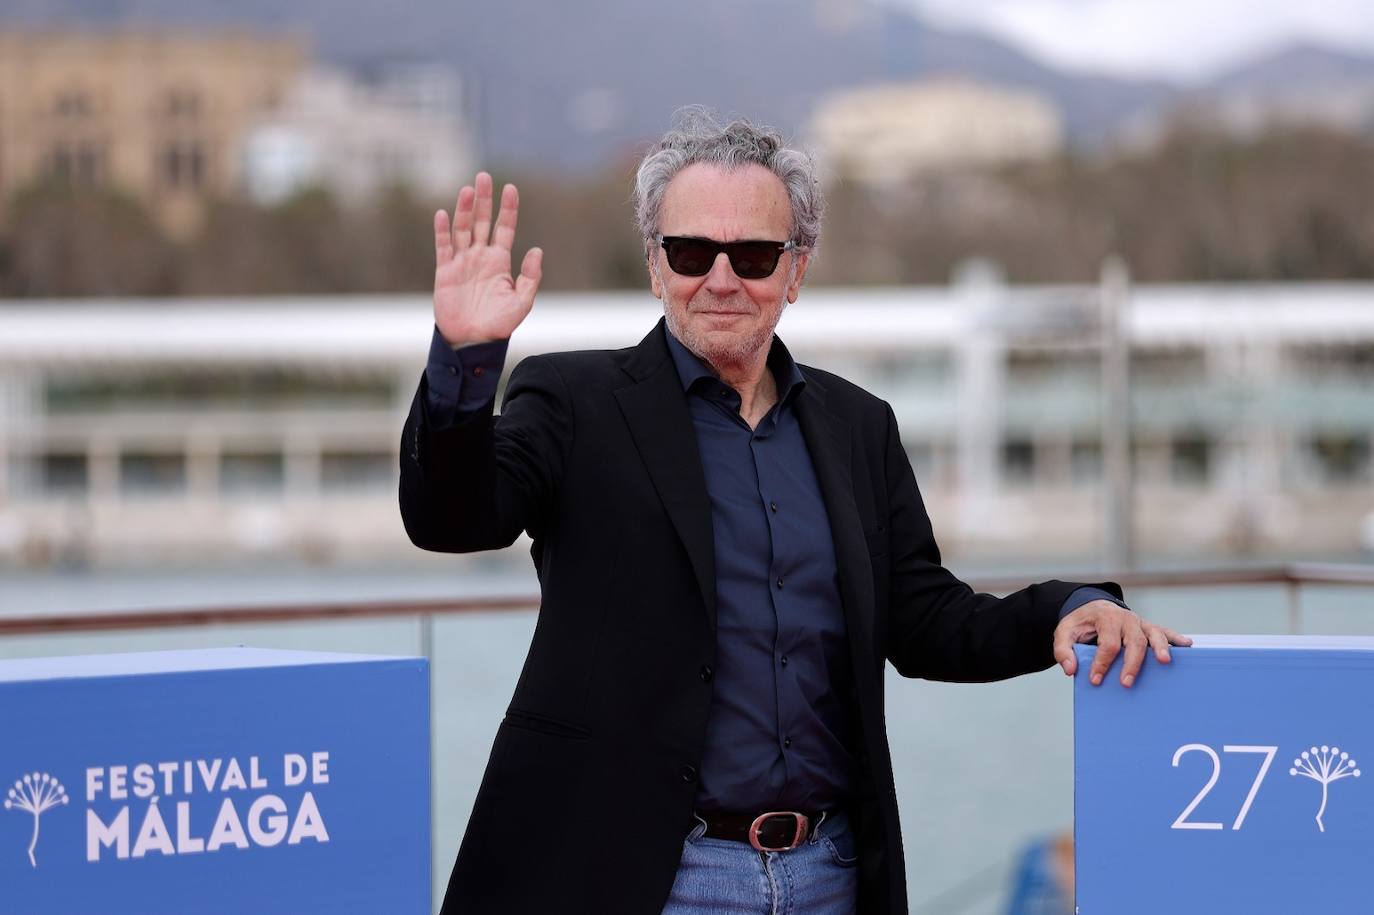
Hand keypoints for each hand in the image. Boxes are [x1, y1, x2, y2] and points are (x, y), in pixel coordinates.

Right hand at [433, 172, 542, 347]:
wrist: (473, 342)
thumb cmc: (499, 324)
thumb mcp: (521, 302)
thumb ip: (530, 277)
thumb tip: (536, 250)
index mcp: (500, 261)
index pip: (505, 228)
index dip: (508, 209)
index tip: (511, 188)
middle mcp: (480, 257)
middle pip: (482, 222)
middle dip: (484, 200)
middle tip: (485, 176)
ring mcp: (462, 262)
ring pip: (463, 229)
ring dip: (464, 210)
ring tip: (468, 190)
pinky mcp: (445, 271)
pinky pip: (443, 247)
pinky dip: (442, 231)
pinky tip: (443, 214)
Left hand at [1053, 600, 1192, 687]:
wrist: (1093, 608)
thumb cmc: (1081, 624)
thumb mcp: (1064, 632)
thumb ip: (1063, 650)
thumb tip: (1070, 670)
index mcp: (1105, 619)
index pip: (1107, 644)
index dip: (1102, 663)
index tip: (1095, 680)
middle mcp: (1125, 619)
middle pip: (1133, 641)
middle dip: (1131, 663)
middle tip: (1126, 682)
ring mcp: (1140, 622)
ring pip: (1153, 634)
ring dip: (1160, 648)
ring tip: (1164, 662)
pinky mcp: (1148, 627)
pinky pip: (1164, 631)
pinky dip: (1176, 638)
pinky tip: (1187, 646)